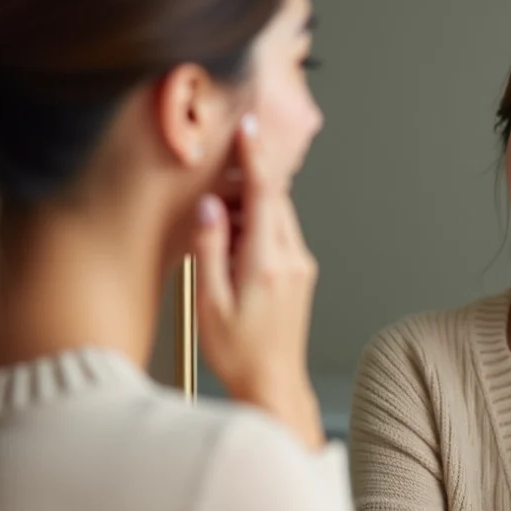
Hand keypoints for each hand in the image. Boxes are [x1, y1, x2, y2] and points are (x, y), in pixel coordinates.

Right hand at [193, 113, 323, 450]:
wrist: (274, 383)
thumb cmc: (239, 351)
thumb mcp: (210, 301)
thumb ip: (209, 249)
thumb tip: (210, 207)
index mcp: (267, 263)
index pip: (267, 195)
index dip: (257, 157)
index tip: (250, 128)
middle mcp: (292, 260)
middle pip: (274, 201)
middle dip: (247, 185)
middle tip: (215, 191)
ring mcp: (301, 266)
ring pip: (278, 217)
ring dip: (251, 210)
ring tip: (219, 235)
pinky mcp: (301, 274)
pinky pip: (280, 236)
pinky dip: (258, 230)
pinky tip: (234, 251)